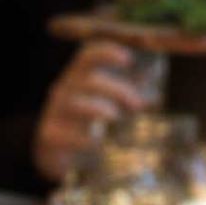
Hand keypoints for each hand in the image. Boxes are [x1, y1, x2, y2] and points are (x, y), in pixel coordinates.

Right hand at [33, 42, 148, 181]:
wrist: (55, 151)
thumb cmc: (85, 122)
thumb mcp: (105, 106)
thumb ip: (129, 98)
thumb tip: (156, 93)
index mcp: (78, 78)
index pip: (87, 57)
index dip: (106, 53)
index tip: (128, 59)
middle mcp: (64, 90)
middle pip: (89, 80)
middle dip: (116, 90)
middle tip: (138, 105)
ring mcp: (54, 112)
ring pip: (76, 103)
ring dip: (99, 109)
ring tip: (116, 118)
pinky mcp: (49, 135)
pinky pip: (64, 133)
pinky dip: (82, 138)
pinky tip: (97, 143)